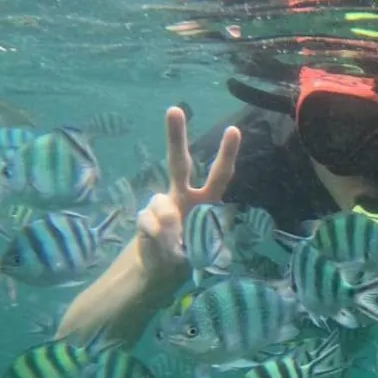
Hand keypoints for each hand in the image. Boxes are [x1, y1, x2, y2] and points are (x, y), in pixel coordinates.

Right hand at [136, 106, 239, 279]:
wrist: (162, 268)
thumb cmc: (192, 251)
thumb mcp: (205, 247)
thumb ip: (198, 234)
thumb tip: (171, 223)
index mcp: (206, 199)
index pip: (219, 175)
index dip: (226, 154)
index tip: (233, 130)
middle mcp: (183, 195)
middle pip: (178, 162)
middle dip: (175, 136)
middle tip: (174, 109)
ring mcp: (161, 204)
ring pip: (160, 202)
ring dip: (170, 227)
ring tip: (176, 247)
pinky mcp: (144, 217)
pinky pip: (149, 222)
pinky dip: (159, 239)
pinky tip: (165, 249)